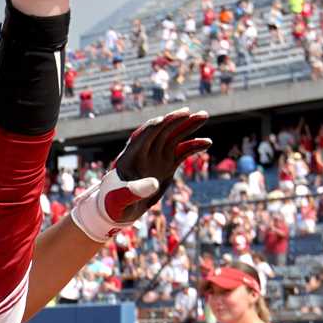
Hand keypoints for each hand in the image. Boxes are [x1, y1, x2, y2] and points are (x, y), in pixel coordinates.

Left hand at [72, 109, 210, 240]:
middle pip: (160, 131)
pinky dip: (193, 146)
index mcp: (130, 157)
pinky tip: (208, 142)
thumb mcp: (119, 200)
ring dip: (187, 126)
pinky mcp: (166, 165)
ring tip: (204, 115)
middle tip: (190, 112)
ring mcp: (156, 157)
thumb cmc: (114, 205)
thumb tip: (153, 184)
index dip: (152, 128)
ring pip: (173, 137)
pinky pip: (181, 152)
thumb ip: (133, 192)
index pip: (141, 137)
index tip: (164, 119)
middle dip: (174, 121)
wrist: (119, 210)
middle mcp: (144, 153)